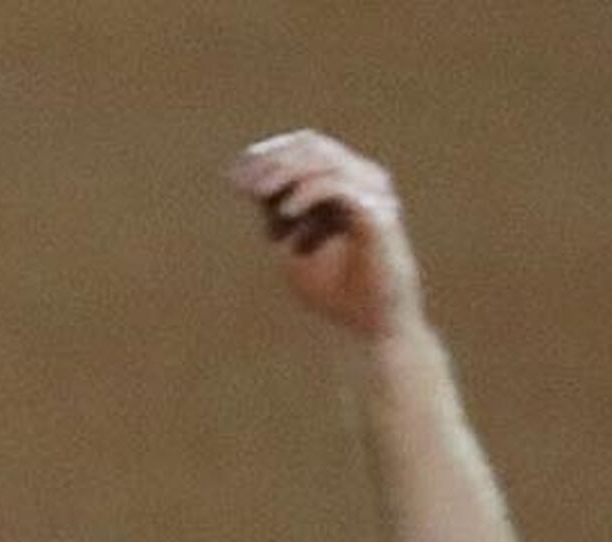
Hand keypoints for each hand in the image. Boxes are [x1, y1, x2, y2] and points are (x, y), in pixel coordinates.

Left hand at [230, 130, 424, 342]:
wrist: (369, 324)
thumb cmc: (334, 289)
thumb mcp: (291, 242)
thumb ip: (274, 211)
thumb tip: (244, 179)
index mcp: (344, 183)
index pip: (306, 148)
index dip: (269, 154)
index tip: (234, 172)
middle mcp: (362, 180)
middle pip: (314, 147)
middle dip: (272, 160)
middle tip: (242, 182)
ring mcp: (372, 194)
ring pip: (326, 161)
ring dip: (286, 173)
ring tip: (258, 191)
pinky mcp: (377, 214)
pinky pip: (339, 187)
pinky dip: (308, 193)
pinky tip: (286, 211)